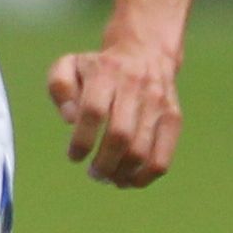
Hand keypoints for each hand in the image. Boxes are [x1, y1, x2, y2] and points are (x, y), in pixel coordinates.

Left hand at [45, 42, 183, 187]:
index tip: (74, 156)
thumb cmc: (97, 69)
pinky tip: (129, 180)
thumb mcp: (70, 65)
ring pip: (141, 150)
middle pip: (120, 135)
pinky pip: (163, 156)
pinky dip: (145, 176)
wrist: (144, 52)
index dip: (81, 141)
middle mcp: (135, 85)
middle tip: (93, 173)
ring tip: (109, 178)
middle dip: (102, 163)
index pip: (93, 111)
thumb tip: (69, 118)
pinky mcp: (173, 117)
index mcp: (106, 72)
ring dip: (121, 173)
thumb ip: (59, 87)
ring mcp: (158, 102)